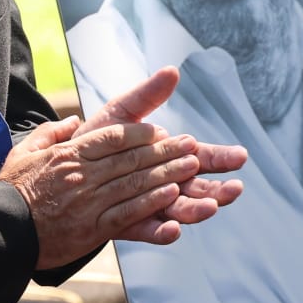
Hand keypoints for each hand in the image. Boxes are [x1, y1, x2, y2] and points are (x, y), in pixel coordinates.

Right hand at [0, 117, 206, 268]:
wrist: (1, 231)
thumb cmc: (11, 191)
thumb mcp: (26, 152)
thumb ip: (51, 133)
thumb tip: (73, 120)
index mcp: (69, 155)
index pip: (112, 137)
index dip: (140, 133)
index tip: (161, 131)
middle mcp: (82, 175)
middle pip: (131, 159)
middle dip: (164, 151)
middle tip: (190, 145)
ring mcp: (89, 202)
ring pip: (135, 184)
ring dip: (167, 173)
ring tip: (191, 166)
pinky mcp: (92, 229)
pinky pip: (128, 213)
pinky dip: (152, 203)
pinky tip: (172, 196)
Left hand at [73, 65, 246, 238]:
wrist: (62, 167)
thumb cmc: (97, 138)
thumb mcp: (122, 112)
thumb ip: (147, 95)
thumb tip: (172, 70)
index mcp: (167, 157)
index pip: (200, 157)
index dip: (221, 157)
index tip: (240, 155)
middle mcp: (163, 183)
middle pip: (196, 188)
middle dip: (216, 189)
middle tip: (233, 189)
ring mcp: (148, 204)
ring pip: (177, 210)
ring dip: (195, 210)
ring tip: (208, 208)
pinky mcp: (128, 222)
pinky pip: (147, 229)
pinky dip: (162, 231)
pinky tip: (173, 230)